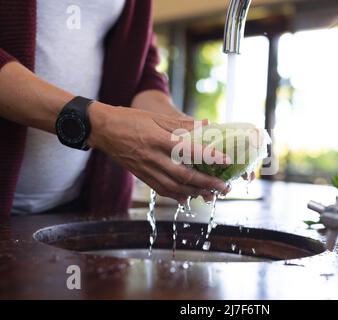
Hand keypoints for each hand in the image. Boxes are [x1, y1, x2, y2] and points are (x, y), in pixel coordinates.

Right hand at [88, 102, 230, 202]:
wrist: (101, 129)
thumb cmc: (129, 119)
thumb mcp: (156, 117)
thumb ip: (182, 124)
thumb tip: (206, 124)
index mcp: (158, 140)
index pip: (188, 151)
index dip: (209, 157)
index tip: (226, 160)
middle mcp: (153, 158)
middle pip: (184, 176)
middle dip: (207, 184)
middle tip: (224, 187)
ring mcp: (146, 169)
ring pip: (174, 187)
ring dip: (194, 193)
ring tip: (211, 194)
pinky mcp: (141, 176)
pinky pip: (161, 190)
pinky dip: (176, 195)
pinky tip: (188, 197)